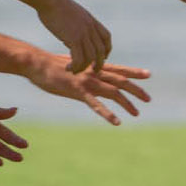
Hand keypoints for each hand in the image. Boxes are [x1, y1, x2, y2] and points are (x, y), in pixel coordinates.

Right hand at [23, 51, 151, 124]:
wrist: (36, 63)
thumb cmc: (50, 65)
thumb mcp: (71, 65)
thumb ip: (82, 71)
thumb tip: (86, 74)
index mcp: (92, 66)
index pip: (118, 68)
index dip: (134, 72)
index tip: (148, 74)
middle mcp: (93, 72)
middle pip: (121, 81)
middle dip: (136, 90)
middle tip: (148, 99)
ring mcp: (87, 82)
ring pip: (113, 93)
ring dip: (127, 103)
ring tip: (137, 113)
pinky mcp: (77, 91)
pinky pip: (96, 105)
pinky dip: (108, 114)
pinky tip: (117, 122)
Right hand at [37, 0, 110, 73]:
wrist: (49, 0)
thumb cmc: (54, 4)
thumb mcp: (72, 13)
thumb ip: (76, 23)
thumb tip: (71, 34)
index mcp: (91, 20)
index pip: (106, 37)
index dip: (107, 49)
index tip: (103, 57)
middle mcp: (90, 27)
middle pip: (101, 50)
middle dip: (99, 63)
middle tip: (94, 71)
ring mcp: (83, 33)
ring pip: (91, 57)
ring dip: (84, 67)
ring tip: (75, 71)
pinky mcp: (74, 39)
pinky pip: (79, 59)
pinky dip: (75, 67)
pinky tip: (68, 68)